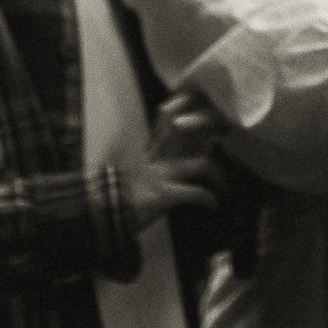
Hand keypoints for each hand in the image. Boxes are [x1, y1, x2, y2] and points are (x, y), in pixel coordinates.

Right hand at [113, 92, 220, 226]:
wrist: (102, 212)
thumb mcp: (133, 171)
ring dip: (216, 174)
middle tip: (225, 136)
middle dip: (210, 131)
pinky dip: (208, 199)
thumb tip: (157, 158)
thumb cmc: (116, 195)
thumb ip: (149, 161)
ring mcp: (161, 175)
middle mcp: (157, 158)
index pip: (171, 122)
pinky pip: (195, 193)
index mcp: (150, 151)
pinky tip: (213, 206)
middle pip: (188, 132)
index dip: (192, 116)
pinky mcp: (165, 194)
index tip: (208, 116)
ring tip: (223, 184)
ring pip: (200, 165)